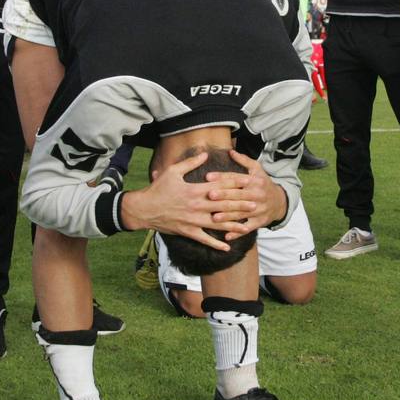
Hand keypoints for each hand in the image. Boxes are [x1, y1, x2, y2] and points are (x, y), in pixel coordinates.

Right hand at [121, 151, 254, 251]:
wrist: (144, 209)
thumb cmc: (158, 189)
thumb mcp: (172, 171)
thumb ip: (190, 163)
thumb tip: (205, 154)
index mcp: (195, 189)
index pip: (220, 186)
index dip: (235, 184)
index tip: (248, 182)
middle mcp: (197, 206)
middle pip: (223, 205)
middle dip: (241, 204)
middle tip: (256, 203)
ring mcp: (193, 220)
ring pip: (218, 223)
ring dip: (234, 224)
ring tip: (248, 225)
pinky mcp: (188, 231)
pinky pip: (205, 239)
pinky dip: (216, 243)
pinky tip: (228, 246)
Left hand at [207, 149, 288, 236]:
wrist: (280, 201)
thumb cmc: (264, 183)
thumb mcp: (257, 169)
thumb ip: (243, 160)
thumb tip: (230, 151)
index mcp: (255, 181)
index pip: (236, 178)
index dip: (222, 177)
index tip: (208, 176)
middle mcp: (257, 195)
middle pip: (238, 196)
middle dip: (224, 196)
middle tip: (210, 196)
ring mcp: (259, 209)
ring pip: (241, 213)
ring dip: (228, 216)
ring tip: (214, 218)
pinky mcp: (260, 221)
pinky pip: (248, 228)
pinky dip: (238, 233)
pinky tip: (227, 236)